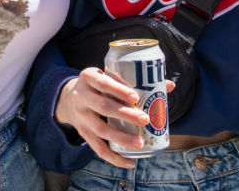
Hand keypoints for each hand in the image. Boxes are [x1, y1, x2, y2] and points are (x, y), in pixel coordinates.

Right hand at [54, 67, 174, 168]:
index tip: (135, 97)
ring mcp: (81, 116)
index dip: (118, 89)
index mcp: (88, 77)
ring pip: (101, 129)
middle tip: (144, 119)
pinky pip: (98, 148)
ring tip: (140, 143)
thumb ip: (134, 79)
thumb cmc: (99, 86)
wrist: (69, 98)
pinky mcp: (83, 133)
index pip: (103, 82)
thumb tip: (169, 85)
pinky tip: (129, 162)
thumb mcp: (108, 76)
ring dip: (121, 138)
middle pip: (103, 107)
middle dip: (125, 114)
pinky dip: (114, 157)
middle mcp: (81, 96)